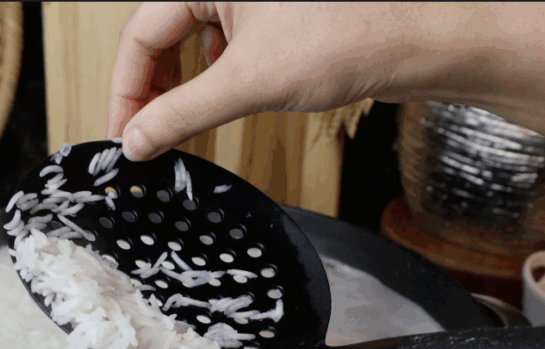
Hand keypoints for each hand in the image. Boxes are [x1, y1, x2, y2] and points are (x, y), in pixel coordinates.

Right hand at [107, 2, 544, 159]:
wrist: (420, 41)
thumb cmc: (351, 37)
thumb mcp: (250, 82)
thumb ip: (183, 113)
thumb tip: (138, 139)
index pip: (141, 33)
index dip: (126, 90)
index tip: (124, 134)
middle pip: (162, 33)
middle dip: (153, 87)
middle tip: (148, 133)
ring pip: (194, 39)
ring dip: (184, 82)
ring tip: (186, 118)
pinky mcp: (276, 14)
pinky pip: (226, 42)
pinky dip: (218, 73)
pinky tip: (230, 93)